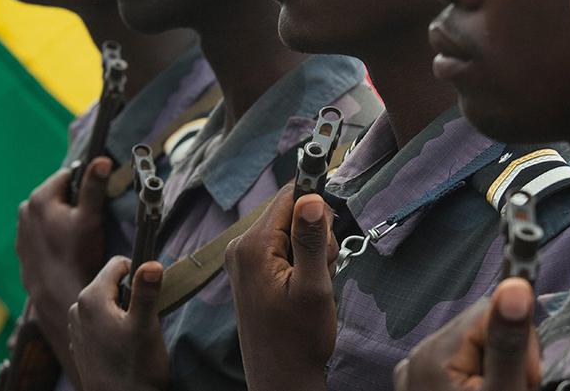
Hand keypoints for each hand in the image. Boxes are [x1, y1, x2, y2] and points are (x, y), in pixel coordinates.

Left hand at [15, 157, 109, 372]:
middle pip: (58, 195)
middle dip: (74, 204)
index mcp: (40, 197)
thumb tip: (101, 160)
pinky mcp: (24, 248)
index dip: (86, 186)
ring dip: (64, 220)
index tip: (96, 203)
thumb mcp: (90, 218)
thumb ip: (94, 186)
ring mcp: (23, 230)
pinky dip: (54, 235)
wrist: (57, 294)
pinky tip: (67, 250)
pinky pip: (43, 232)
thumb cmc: (76, 255)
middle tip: (89, 223)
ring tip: (79, 239)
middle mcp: (26, 210)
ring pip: (51, 214)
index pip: (69, 176)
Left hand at [67, 256, 168, 390]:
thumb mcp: (145, 325)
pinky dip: (112, 325)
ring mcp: (76, 327)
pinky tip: (121, 346)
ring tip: (132, 336)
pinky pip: (99, 320)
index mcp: (91, 298)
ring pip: (106, 302)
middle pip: (111, 283)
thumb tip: (151, 263)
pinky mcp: (80, 342)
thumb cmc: (134, 368)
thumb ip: (146, 291)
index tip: (149, 297)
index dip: (138, 275)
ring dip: (122, 311)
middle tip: (142, 320)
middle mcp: (77, 308)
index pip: (118, 264)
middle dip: (130, 294)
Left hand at [225, 185, 337, 390]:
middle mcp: (242, 247)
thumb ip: (311, 240)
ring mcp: (244, 259)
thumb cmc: (299, 340)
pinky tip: (302, 289)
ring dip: (312, 253)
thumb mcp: (313, 288)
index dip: (316, 209)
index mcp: (254, 246)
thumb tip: (311, 196)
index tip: (328, 236)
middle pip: (292, 213)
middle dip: (316, 237)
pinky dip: (302, 263)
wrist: (281, 378)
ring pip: (292, 231)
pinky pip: (284, 248)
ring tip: (311, 287)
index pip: (290, 196)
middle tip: (319, 273)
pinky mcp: (251, 270)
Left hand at [395, 278, 540, 390]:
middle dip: (506, 355)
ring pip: (472, 347)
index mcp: (435, 350)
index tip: (526, 374)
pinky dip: (474, 378)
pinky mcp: (421, 386)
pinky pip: (456, 366)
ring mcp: (416, 373)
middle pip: (482, 329)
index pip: (492, 311)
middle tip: (514, 388)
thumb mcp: (502, 390)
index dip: (519, 340)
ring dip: (493, 367)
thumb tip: (515, 285)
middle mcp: (419, 354)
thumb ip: (508, 342)